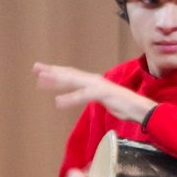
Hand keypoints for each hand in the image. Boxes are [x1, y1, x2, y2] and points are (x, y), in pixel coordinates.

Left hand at [35, 63, 153, 123]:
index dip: (56, 72)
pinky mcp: (103, 94)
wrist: (141, 109)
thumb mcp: (105, 99)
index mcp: (94, 81)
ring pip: (73, 81)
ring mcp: (98, 86)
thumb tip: (85, 95)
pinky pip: (83, 95)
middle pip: (69, 74)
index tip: (41, 70)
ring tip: (41, 82)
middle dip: (51, 71)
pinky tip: (58, 102)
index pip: (72, 75)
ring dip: (57, 81)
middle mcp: (94, 80)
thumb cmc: (125, 106)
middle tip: (35, 67)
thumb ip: (93, 95)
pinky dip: (70, 98)